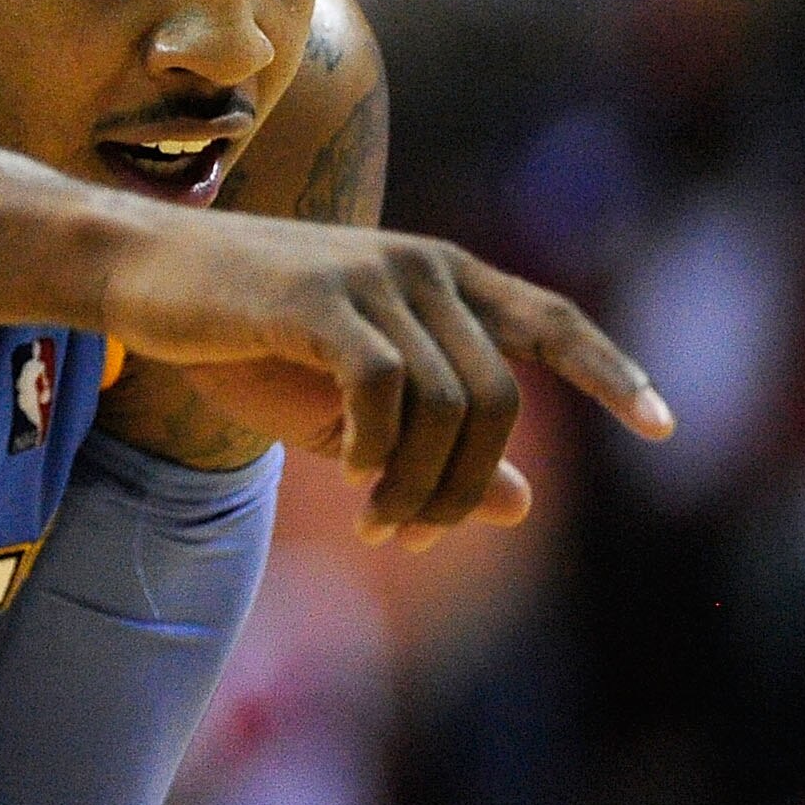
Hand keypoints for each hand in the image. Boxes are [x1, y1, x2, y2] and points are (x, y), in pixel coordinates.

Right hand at [101, 212, 669, 538]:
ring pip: (448, 406)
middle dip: (464, 487)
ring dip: (420, 486)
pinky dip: (380, 451)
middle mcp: (422, 266)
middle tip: (412, 538)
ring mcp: (375, 275)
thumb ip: (431, 447)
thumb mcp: (344, 408)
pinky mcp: (324, 298)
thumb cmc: (240, 339)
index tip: (665, 427)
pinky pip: (387, 392)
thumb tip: (522, 505)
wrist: (139, 275)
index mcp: (439, 277)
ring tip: (379, 524)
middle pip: (497, 400)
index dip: (611, 372)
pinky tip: (355, 480)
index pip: (549, 320)